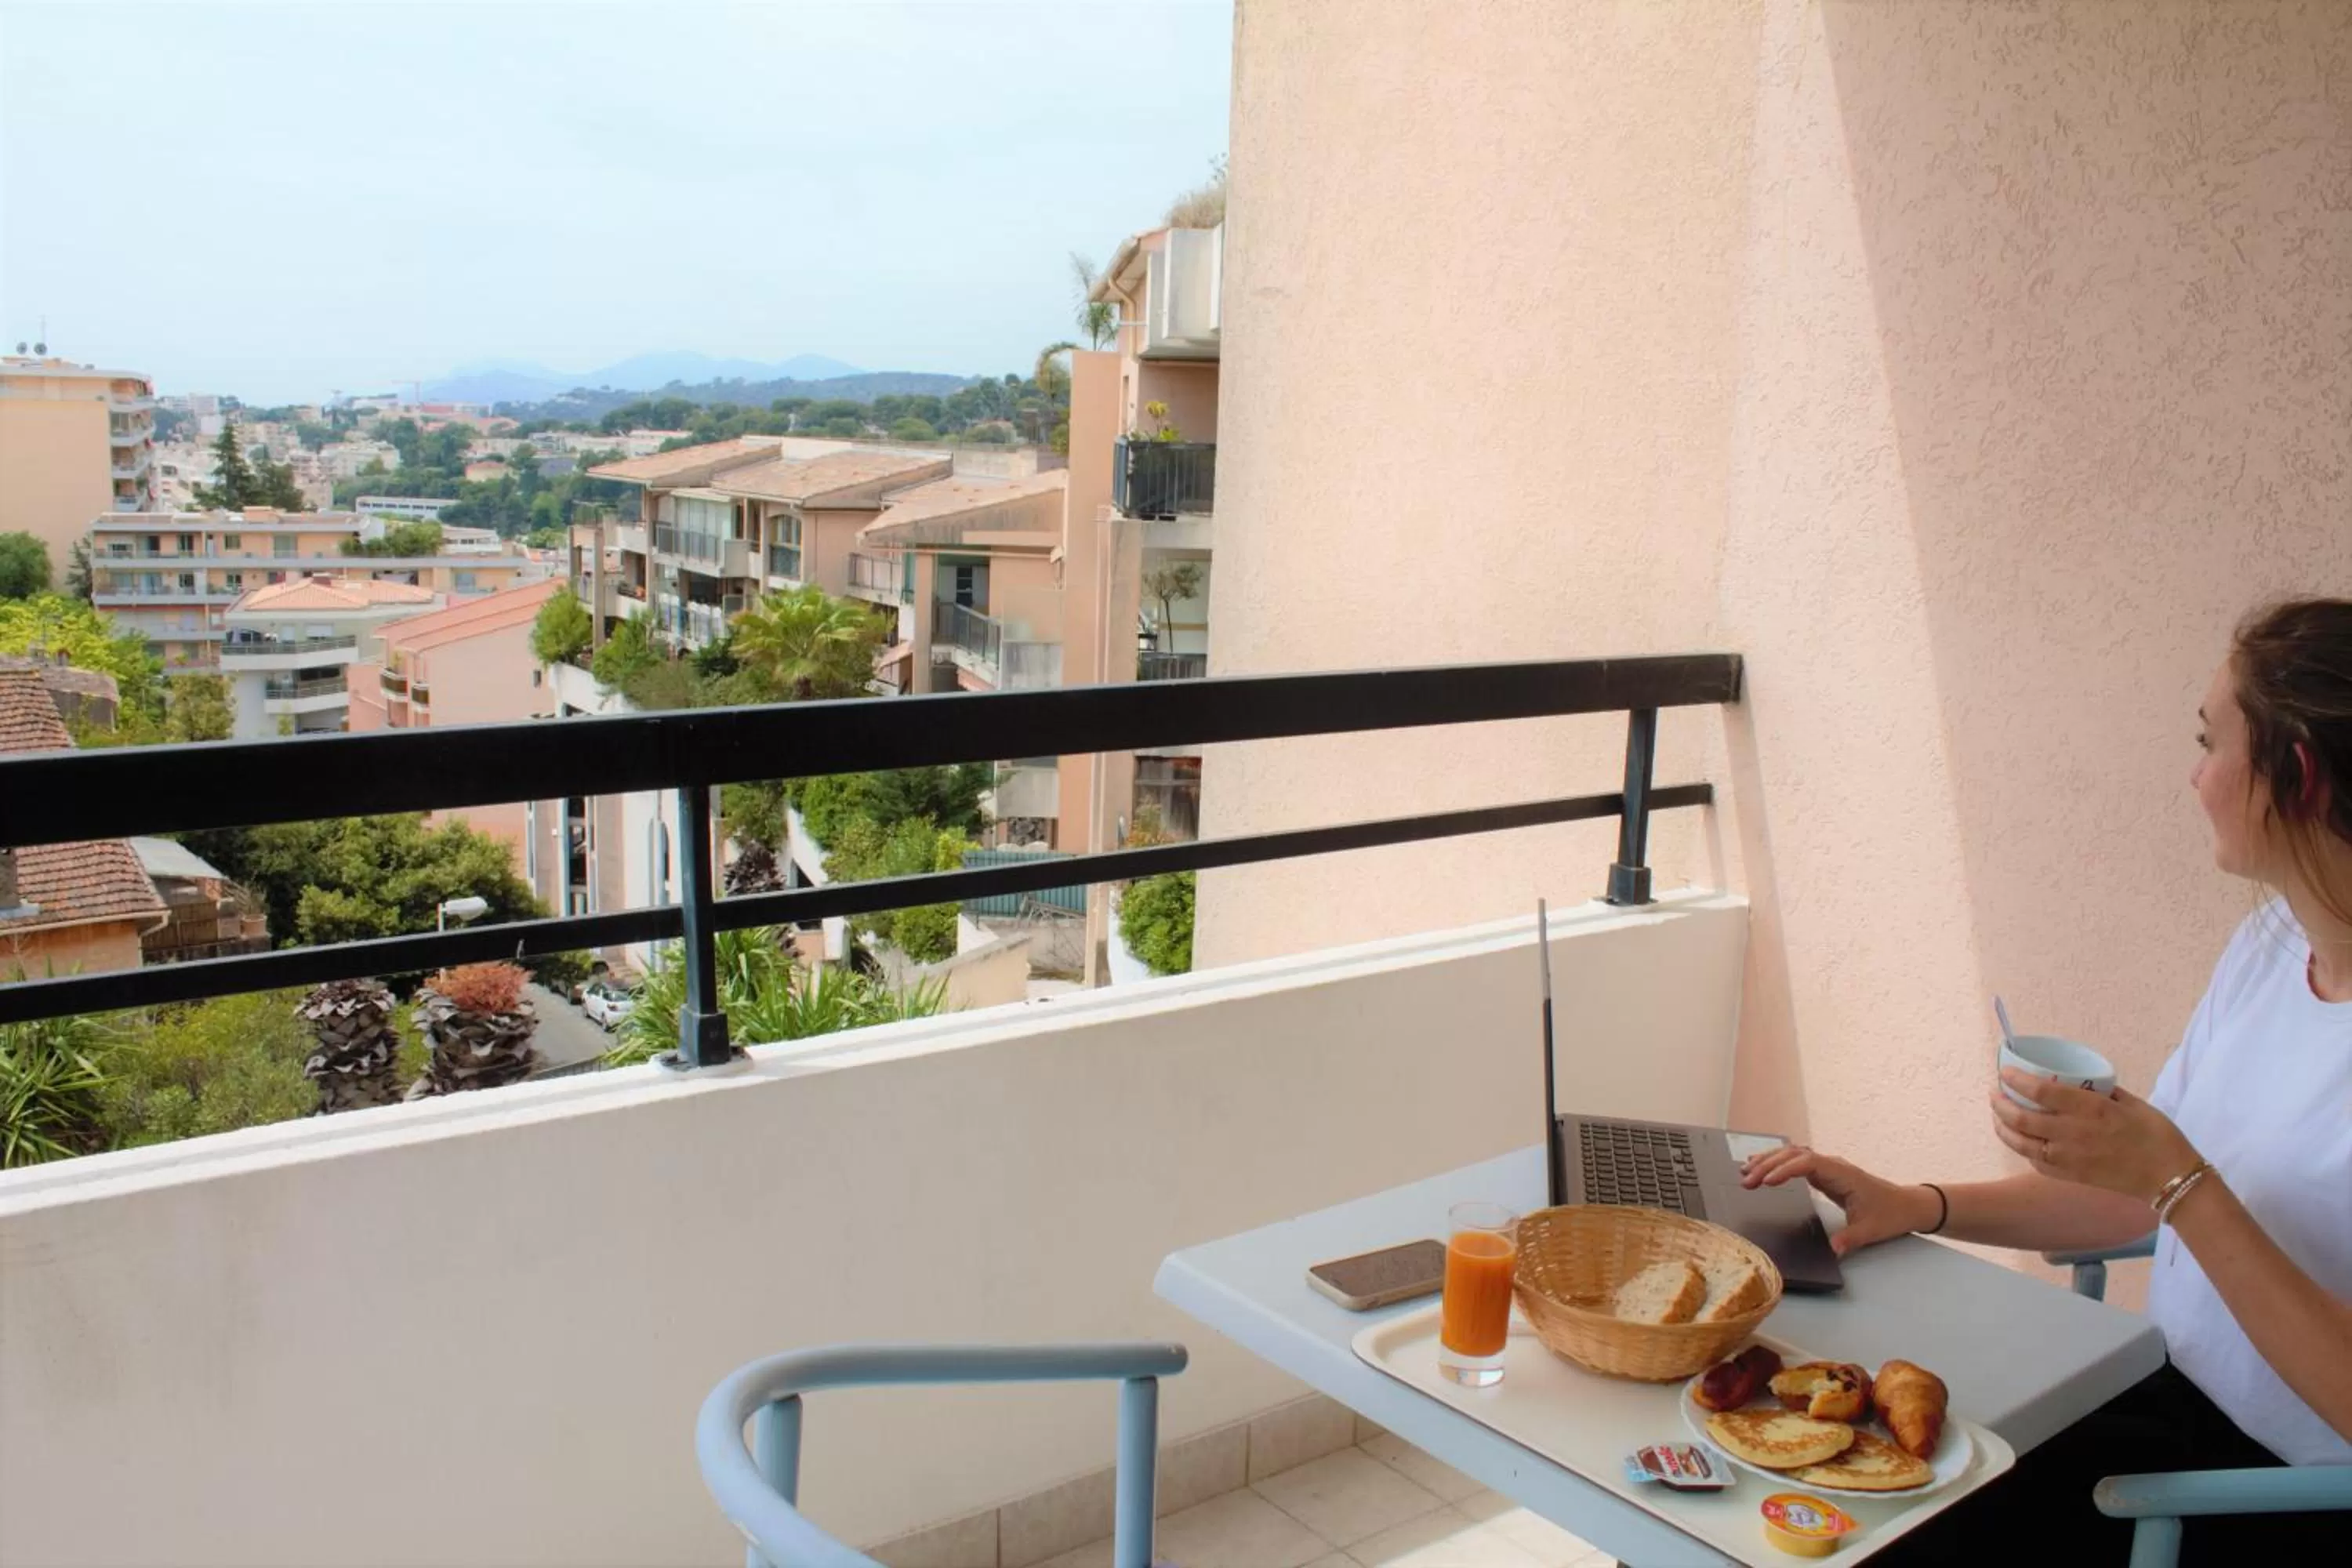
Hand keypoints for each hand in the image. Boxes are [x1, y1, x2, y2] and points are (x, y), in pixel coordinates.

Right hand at [1740, 1144, 1940, 1256]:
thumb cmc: (1890, 1214)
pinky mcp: (1824, 1173)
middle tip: (1746, 1180)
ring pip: (1793, 1155)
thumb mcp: (1871, 1230)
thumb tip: (1834, 1249)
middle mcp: (1832, 1165)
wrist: (1906, 1205)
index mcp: (1842, 1174)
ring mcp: (1827, 1167)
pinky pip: (1796, 1163)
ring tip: (1746, 1172)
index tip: (1767, 1182)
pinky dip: (1777, 1164)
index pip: (1808, 1163)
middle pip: (1794, 1155)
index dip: (1785, 1170)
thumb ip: (1851, 1239)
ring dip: (1769, 1161)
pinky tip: (1761, 1168)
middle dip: (1769, 1165)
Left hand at [1990, 1071, 2198, 1202]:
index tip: (2005, 1071)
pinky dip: (2022, 1149)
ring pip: (2021, 1143)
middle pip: (2021, 1118)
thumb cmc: (2156, 1134)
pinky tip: (2020, 1140)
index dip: (2017, 1080)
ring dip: (2003, 1127)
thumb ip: (2102, 1091)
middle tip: (1995, 1092)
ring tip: (1998, 1116)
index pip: (2041, 1091)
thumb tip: (2079, 1082)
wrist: (2169, 1177)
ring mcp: (2068, 1158)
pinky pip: (2036, 1162)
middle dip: (2001, 1103)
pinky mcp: (2070, 1176)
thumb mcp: (2131, 1102)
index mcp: (2090, 1109)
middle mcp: (2072, 1133)